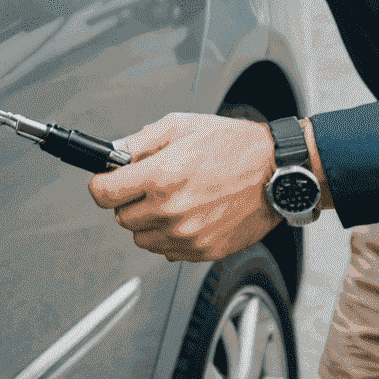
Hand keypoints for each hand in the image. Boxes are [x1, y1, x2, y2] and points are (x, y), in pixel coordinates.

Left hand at [88, 112, 280, 262]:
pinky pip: (166, 251)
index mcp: (161, 177)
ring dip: (148, 221)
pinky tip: (187, 214)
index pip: (103, 194)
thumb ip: (139, 142)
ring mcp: (187, 235)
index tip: (106, 181)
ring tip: (171, 199)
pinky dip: (169, 236)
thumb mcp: (180, 127)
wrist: (276, 172)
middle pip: (120, 217)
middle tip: (147, 186)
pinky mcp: (202, 251)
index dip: (101, 184)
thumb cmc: (234, 147)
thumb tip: (113, 152)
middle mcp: (171, 210)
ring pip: (141, 238)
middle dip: (128, 200)